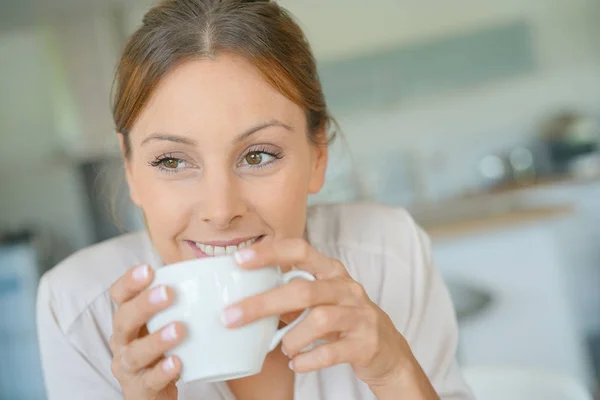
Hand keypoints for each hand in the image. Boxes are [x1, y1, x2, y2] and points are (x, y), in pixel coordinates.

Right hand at [109, 265, 184, 399]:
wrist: (156, 393)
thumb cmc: (164, 350)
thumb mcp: (166, 323)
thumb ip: (179, 301)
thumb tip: (210, 270)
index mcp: (128, 320)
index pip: (119, 296)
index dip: (129, 282)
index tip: (148, 270)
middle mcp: (122, 342)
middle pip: (123, 320)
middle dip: (144, 305)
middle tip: (167, 293)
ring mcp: (128, 367)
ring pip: (135, 353)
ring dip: (156, 340)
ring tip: (179, 329)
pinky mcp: (140, 390)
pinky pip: (150, 381)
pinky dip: (163, 371)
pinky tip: (178, 362)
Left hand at [222, 239, 412, 387]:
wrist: (388, 350)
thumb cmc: (344, 319)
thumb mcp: (321, 300)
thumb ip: (291, 295)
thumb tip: (247, 298)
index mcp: (332, 271)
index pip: (300, 250)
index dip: (270, 253)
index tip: (239, 260)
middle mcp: (347, 288)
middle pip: (303, 290)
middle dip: (264, 304)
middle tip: (231, 317)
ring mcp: (360, 315)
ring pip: (319, 320)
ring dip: (292, 338)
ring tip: (283, 348)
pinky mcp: (366, 343)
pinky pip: (331, 352)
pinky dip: (308, 360)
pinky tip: (297, 363)